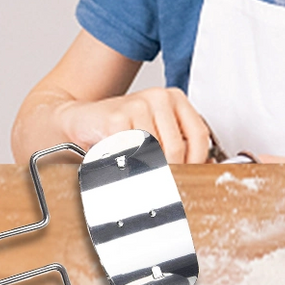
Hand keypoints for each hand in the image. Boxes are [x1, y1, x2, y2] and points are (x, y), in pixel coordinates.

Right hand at [59, 87, 213, 163]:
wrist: (82, 119)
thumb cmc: (122, 128)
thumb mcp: (156, 131)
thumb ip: (179, 144)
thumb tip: (202, 169)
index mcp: (175, 99)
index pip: (199, 135)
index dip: (197, 161)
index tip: (192, 178)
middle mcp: (159, 97)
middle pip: (177, 148)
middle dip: (169, 172)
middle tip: (161, 187)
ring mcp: (137, 105)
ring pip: (154, 153)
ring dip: (146, 172)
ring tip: (138, 176)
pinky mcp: (116, 118)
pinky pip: (130, 153)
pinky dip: (127, 167)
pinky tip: (120, 166)